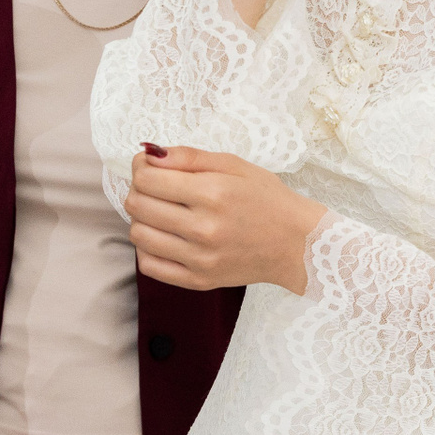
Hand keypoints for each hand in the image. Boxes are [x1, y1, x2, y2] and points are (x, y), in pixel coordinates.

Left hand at [125, 144, 326, 294]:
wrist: (296, 244)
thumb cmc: (266, 199)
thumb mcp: (234, 165)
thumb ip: (189, 157)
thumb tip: (150, 153)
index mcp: (212, 194)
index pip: (147, 179)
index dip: (141, 167)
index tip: (149, 166)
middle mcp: (203, 228)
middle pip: (137, 205)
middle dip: (138, 189)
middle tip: (155, 186)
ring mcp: (200, 259)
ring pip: (138, 235)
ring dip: (141, 218)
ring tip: (160, 212)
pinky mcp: (199, 281)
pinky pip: (149, 266)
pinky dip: (147, 248)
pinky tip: (163, 237)